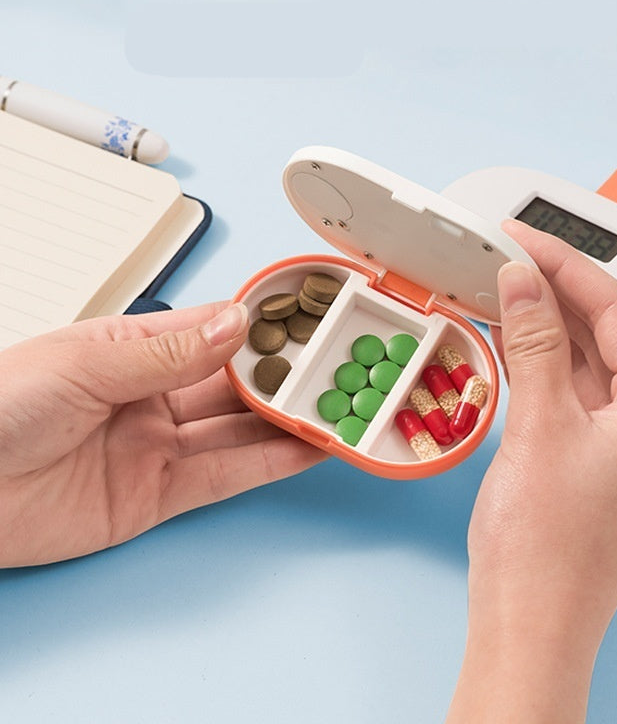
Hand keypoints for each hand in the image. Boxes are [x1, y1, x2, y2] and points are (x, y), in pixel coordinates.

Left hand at [0, 302, 324, 567]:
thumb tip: (234, 323)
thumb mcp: (84, 364)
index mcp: (131, 348)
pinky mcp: (158, 495)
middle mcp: (152, 395)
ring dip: (285, 421)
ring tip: (336, 408)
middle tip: (336, 366)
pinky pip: (224, 476)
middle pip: (234, 382)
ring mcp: (158, 446)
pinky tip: (304, 448)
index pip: (212, 330)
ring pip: (238, 429)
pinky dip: (267, 463)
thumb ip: (166, 351)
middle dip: (282, 375)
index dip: (260, 324)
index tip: (308, 318)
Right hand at [448, 221, 616, 722]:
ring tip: (504, 292)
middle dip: (556, 296)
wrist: (531, 623)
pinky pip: (580, 399)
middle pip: (609, 337)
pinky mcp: (608, 466)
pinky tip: (515, 343)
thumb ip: (535, 342)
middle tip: (506, 260)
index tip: (523, 238)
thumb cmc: (544, 543)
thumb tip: (524, 281)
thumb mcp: (538, 424)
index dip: (566, 266)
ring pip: (593, 367)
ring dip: (548, 331)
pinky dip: (548, 369)